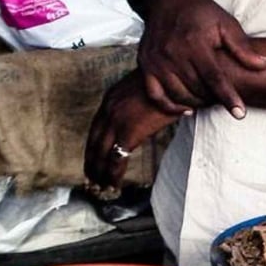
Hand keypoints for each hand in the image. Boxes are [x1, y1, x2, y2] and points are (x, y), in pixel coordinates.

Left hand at [85, 72, 182, 187]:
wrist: (175, 78)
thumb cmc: (167, 83)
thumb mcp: (142, 90)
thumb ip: (135, 104)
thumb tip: (140, 119)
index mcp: (111, 99)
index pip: (95, 129)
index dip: (92, 147)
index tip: (92, 159)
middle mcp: (108, 110)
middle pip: (93, 143)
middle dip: (92, 163)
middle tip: (91, 178)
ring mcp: (117, 121)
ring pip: (101, 154)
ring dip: (100, 173)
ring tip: (101, 186)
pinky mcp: (129, 132)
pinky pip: (116, 159)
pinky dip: (113, 175)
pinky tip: (114, 184)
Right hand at [140, 0, 265, 117]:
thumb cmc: (201, 13)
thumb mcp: (226, 23)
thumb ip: (242, 47)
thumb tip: (263, 65)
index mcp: (195, 43)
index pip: (214, 77)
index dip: (228, 97)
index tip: (240, 113)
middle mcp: (173, 53)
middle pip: (196, 89)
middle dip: (213, 99)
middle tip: (224, 100)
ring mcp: (157, 60)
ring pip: (178, 95)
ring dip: (195, 103)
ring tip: (208, 100)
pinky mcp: (146, 64)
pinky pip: (156, 95)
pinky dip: (170, 106)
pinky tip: (186, 108)